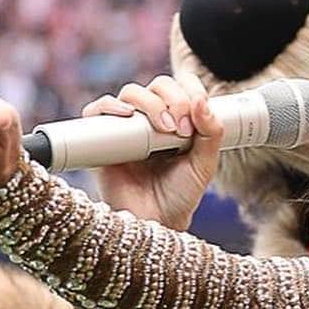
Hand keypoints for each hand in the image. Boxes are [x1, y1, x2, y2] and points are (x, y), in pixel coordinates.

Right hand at [82, 72, 223, 230]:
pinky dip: (109, 106)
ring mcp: (126, 127)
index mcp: (177, 118)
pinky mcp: (103, 139)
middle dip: (174, 99)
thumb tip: (201, 100)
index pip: (181, 85)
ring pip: (132, 92)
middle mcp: (151, 118)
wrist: (155, 223)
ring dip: (150, 103)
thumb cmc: (180, 195)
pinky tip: (126, 115)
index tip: (198, 113)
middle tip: (182, 129)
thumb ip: (211, 133)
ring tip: (163, 129)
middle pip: (158, 85)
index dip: (190, 89)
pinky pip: (97, 110)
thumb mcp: (204, 164)